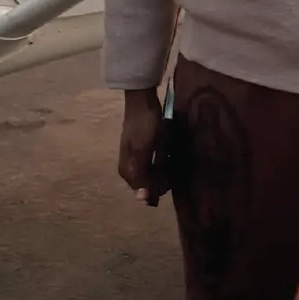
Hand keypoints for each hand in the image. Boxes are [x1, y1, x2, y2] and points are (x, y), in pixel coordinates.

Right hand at [118, 87, 163, 201]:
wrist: (143, 101)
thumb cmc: (144, 126)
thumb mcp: (142, 151)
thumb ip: (141, 174)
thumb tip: (141, 199)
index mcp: (127, 170)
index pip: (142, 191)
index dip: (155, 190)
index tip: (168, 182)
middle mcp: (129, 167)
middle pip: (147, 183)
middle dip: (160, 180)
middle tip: (170, 170)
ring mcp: (136, 157)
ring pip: (152, 174)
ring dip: (162, 171)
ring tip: (169, 160)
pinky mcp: (144, 149)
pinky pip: (154, 163)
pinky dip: (162, 163)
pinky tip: (168, 156)